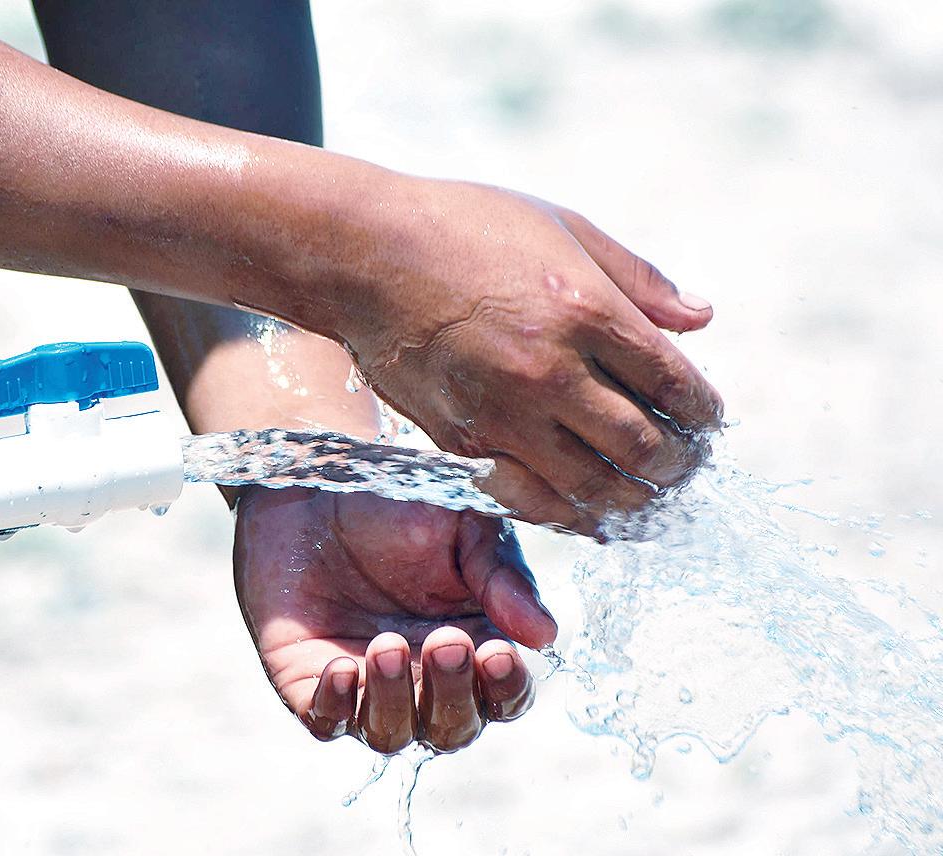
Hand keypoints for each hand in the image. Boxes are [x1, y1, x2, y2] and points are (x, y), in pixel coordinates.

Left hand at [234, 485, 555, 753]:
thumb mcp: (463, 528)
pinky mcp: (310, 685)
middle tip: (444, 641)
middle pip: (454, 728)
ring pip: (391, 734)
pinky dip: (336, 706)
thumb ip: (502, 578)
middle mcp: (424, 680)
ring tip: (385, 645)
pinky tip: (342, 669)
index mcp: (475, 646)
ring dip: (393, 699)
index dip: (507, 687)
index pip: (506, 696)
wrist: (313, 484)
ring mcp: (366, 688)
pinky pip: (327, 722)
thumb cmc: (398, 506)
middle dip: (452, 692)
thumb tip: (545, 634)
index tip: (497, 653)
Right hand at [340, 182, 722, 535]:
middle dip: (680, 465)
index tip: (707, 421)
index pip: (673, 382)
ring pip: (592, 488)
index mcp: (584, 309)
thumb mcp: (564, 227)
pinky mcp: (462, 441)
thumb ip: (638, 279)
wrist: (365, 256)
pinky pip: (532, 496)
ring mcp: (502, 413)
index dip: (704, 413)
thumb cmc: (466, 227)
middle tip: (686, 467)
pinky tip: (591, 514)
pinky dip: (571, 514)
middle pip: (643, 446)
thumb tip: (701, 319)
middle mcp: (549, 370)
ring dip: (635, 502)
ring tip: (649, 499)